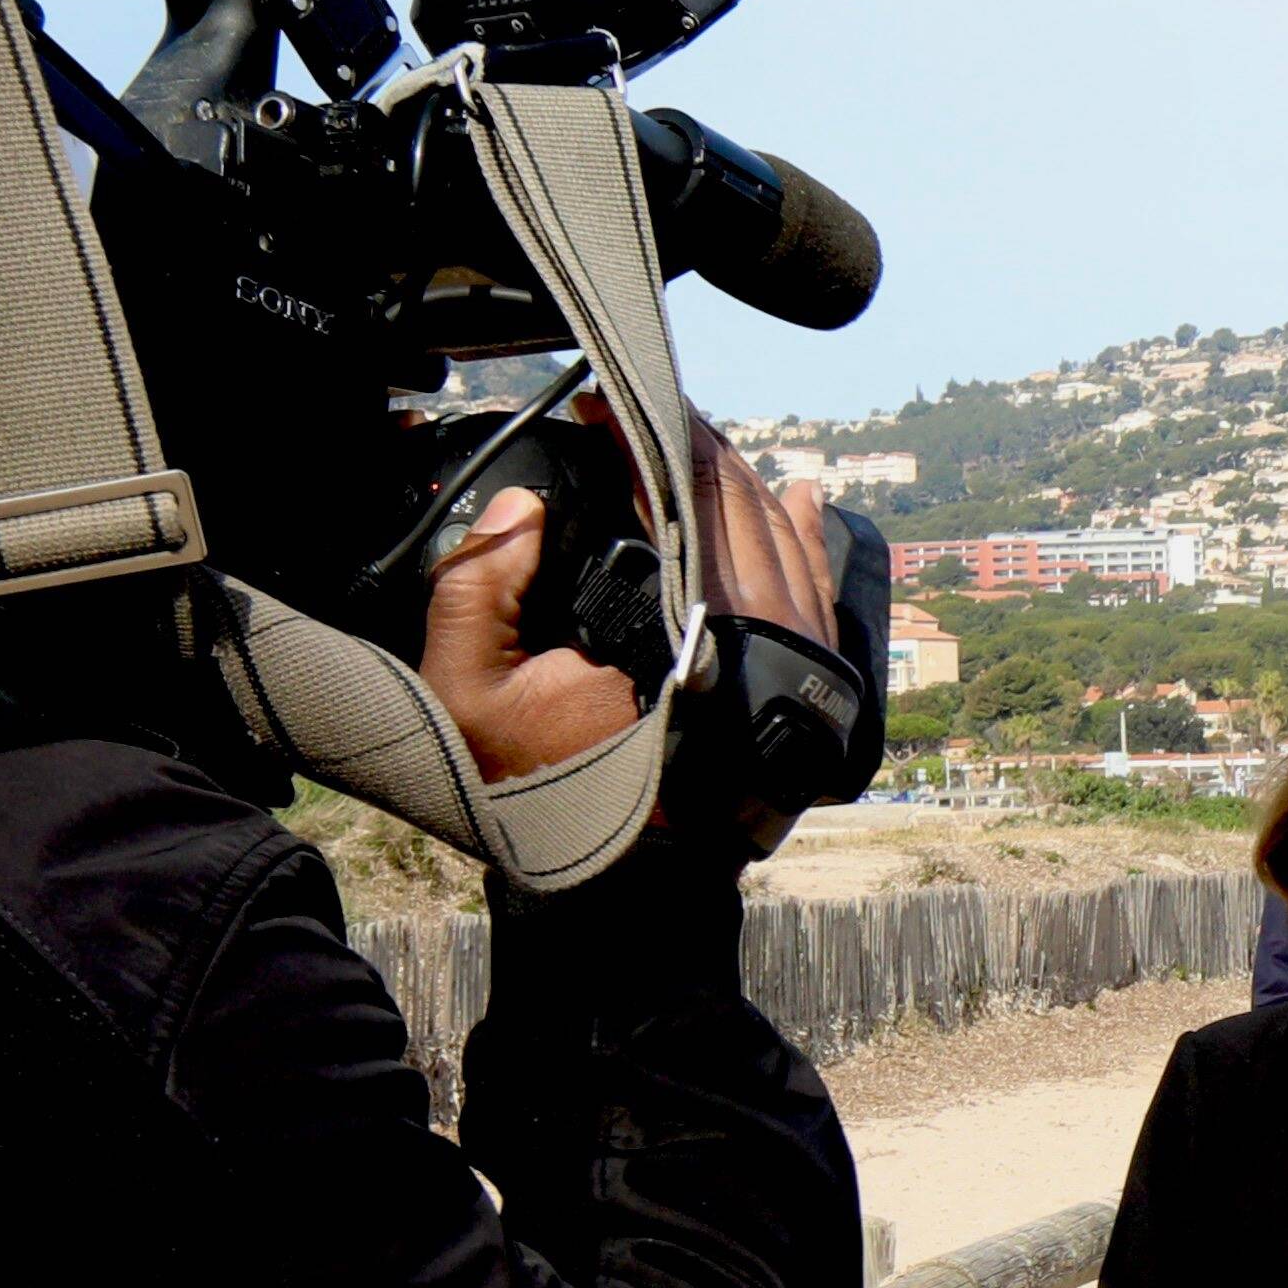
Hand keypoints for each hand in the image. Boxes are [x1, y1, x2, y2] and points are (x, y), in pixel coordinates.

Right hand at [420, 413, 837, 782]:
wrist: (624, 885)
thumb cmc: (544, 793)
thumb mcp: (469, 697)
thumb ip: (475, 591)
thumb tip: (520, 507)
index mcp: (672, 626)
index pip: (667, 498)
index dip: (634, 437)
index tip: (597, 403)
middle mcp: (747, 631)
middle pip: (731, 504)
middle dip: (690, 443)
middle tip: (646, 406)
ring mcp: (790, 657)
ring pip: (780, 534)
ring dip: (740, 478)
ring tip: (701, 436)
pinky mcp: (808, 685)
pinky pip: (818, 587)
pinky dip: (809, 535)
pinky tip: (802, 495)